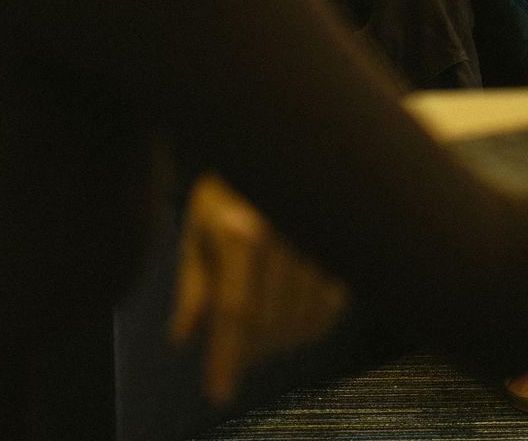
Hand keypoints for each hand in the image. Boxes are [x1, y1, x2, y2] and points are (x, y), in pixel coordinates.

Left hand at [169, 175, 347, 402]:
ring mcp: (318, 238)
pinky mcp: (343, 241)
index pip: (234, 312)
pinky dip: (314, 322)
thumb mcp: (201, 225)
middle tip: (235, 360)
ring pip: (305, 316)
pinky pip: (333, 301)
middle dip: (250, 351)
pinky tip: (297, 322)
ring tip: (262, 340)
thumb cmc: (233, 180)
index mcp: (242, 231)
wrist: (285, 135)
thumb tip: (183, 339)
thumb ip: (194, 285)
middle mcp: (284, 236)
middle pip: (270, 321)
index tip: (218, 392)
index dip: (226, 358)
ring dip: (282, 340)